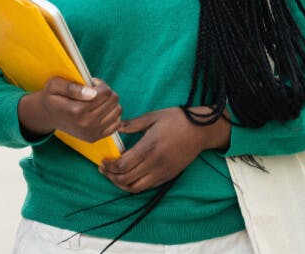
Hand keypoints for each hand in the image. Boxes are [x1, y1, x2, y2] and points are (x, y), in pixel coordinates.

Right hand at [17, 77, 120, 142]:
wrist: (48, 116)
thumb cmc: (52, 97)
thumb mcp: (55, 85)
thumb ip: (72, 87)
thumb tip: (92, 93)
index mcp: (76, 110)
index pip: (104, 93)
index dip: (100, 84)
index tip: (92, 83)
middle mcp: (85, 124)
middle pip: (113, 101)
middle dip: (106, 92)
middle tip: (94, 90)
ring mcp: (91, 132)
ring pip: (117, 111)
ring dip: (110, 102)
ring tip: (97, 100)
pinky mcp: (95, 138)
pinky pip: (116, 124)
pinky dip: (112, 114)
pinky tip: (101, 110)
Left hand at [99, 106, 230, 193]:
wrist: (202, 131)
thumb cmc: (177, 120)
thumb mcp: (153, 116)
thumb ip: (133, 124)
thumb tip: (116, 127)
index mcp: (149, 147)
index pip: (123, 165)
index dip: (109, 167)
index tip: (102, 162)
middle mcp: (155, 163)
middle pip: (126, 179)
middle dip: (111, 176)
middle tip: (103, 169)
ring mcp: (162, 172)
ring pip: (136, 188)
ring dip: (121, 184)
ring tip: (113, 175)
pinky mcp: (168, 176)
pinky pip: (147, 187)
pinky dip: (134, 185)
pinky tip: (128, 176)